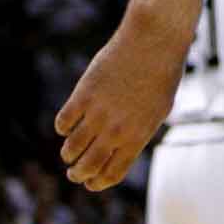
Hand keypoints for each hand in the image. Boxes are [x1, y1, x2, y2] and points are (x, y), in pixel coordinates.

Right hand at [55, 16, 184, 190]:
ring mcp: (98, 113)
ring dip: (68, 154)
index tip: (90, 182)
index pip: (111, 174)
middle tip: (73, 171)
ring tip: (69, 152)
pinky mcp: (83, 94)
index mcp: (137, 137)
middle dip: (77, 174)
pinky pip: (63, 122)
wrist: (154, 40)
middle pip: (87, 167)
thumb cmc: (161, 73)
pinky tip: (67, 124)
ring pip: (71, 148)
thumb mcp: (157, 110)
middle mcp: (116, 131)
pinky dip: (62, 128)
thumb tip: (118, 148)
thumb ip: (138, 132)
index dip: (97, 183)